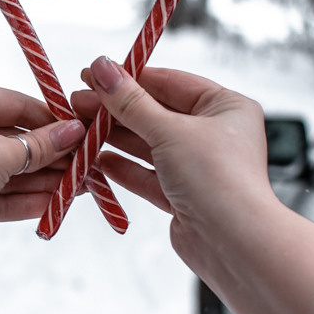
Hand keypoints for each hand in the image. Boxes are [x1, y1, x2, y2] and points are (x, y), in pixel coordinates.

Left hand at [0, 84, 84, 313]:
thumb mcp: (0, 155)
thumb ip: (40, 146)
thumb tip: (75, 132)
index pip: (13, 103)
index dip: (49, 119)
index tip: (80, 132)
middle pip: (10, 139)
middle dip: (48, 157)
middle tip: (84, 166)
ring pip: (2, 170)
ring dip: (39, 181)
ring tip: (78, 188)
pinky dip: (19, 198)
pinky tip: (52, 204)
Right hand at [73, 60, 270, 272]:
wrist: (235, 244)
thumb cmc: (217, 179)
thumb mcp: (169, 131)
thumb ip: (131, 102)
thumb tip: (104, 68)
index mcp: (226, 108)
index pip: (171, 82)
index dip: (130, 77)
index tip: (95, 73)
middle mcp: (215, 135)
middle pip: (157, 113)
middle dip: (116, 108)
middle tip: (78, 100)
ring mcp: (199, 167)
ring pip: (149, 145)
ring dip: (115, 137)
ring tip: (80, 128)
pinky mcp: (183, 197)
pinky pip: (148, 175)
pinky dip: (123, 167)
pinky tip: (97, 159)